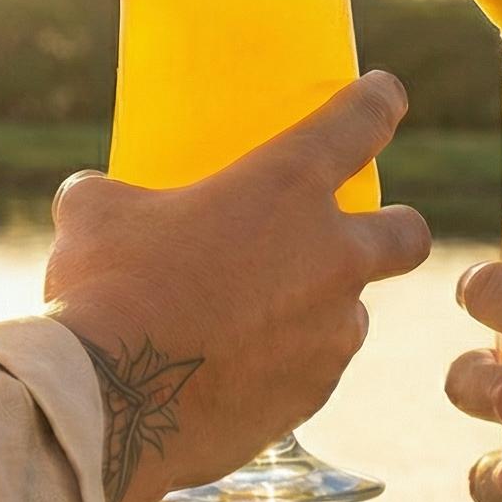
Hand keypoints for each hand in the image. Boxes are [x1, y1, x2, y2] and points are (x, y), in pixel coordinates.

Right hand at [47, 72, 430, 501]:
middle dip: (393, 230)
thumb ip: (116, 197)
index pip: (361, 123)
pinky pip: (311, 372)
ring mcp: (330, 333)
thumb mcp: (96, 217)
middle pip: (407, 235)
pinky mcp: (312, 397)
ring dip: (319, 310)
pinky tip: (230, 373)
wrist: (110, 405)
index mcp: (287, 187)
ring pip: (351, 314)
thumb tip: (94, 197)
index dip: (378, 103)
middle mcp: (331, 256)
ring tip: (254, 320)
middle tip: (353, 235)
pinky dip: (282, 367)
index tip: (383, 97)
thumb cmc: (106, 290)